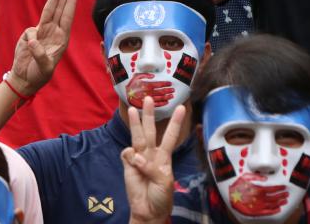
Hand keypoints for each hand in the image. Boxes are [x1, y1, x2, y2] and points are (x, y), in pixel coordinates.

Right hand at [8, 0, 76, 95]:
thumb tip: (32, 40)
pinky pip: (30, 32)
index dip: (69, 5)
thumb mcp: (43, 68)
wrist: (25, 78)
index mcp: (61, 40)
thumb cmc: (39, 75)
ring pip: (48, 12)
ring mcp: (42, 32)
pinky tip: (28, 51)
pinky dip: (29, 39)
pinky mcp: (30, 35)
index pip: (66, 18)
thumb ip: (39, 54)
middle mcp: (53, 33)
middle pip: (59, 10)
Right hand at [121, 97, 185, 223]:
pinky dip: (130, 157)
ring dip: (135, 123)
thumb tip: (137, 156)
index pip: (171, 135)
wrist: (148, 210)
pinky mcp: (127, 164)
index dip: (175, 122)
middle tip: (148, 98)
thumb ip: (151, 167)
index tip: (181, 107)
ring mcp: (138, 158)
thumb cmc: (162, 197)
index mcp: (165, 157)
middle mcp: (152, 154)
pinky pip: (127, 154)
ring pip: (137, 137)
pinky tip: (133, 162)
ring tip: (131, 109)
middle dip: (149, 115)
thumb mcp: (164, 182)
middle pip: (150, 130)